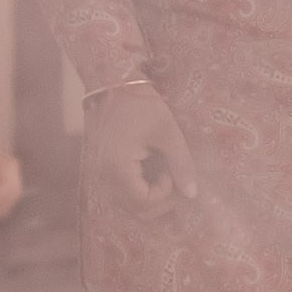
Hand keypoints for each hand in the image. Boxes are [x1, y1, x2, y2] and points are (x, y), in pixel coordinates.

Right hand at [86, 83, 197, 221]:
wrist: (113, 82)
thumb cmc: (142, 104)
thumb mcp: (168, 133)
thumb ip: (181, 164)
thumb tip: (192, 194)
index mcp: (117, 167)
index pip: (143, 202)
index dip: (164, 194)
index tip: (171, 170)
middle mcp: (103, 176)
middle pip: (134, 209)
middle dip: (158, 200)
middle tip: (172, 178)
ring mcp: (99, 173)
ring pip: (127, 204)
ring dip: (148, 196)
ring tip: (161, 172)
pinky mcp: (101, 168)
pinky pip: (121, 191)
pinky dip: (138, 188)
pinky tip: (149, 168)